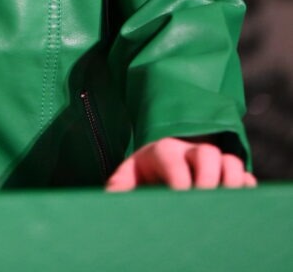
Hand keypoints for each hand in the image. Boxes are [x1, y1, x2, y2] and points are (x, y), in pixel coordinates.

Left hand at [105, 137, 256, 190]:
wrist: (161, 168)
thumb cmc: (142, 176)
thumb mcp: (127, 178)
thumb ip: (118, 187)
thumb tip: (108, 198)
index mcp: (163, 150)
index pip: (173, 158)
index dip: (179, 180)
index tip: (180, 200)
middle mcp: (190, 151)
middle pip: (208, 153)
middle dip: (209, 178)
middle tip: (207, 203)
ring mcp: (213, 161)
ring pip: (230, 161)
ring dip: (232, 182)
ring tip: (226, 204)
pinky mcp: (228, 174)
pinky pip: (246, 176)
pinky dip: (247, 189)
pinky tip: (240, 204)